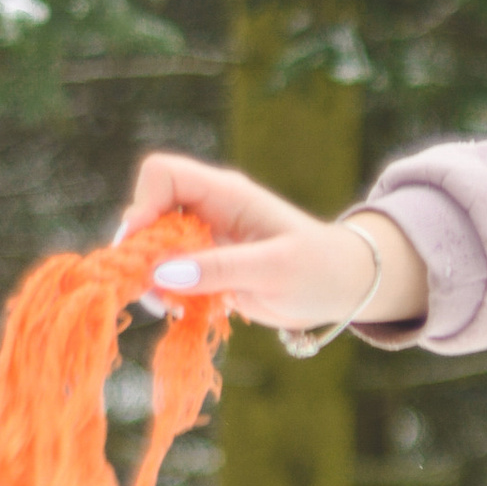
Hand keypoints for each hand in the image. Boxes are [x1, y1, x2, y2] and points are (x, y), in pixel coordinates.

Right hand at [118, 153, 428, 332]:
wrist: (345, 288)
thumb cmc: (321, 269)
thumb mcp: (273, 269)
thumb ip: (219, 268)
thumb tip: (160, 273)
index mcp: (225, 193)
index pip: (163, 174)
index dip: (143, 205)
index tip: (144, 248)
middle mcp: (209, 210)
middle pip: (149, 211)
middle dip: (141, 249)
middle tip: (151, 289)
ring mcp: (207, 239)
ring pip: (154, 247)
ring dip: (151, 276)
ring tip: (167, 306)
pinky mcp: (208, 267)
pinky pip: (170, 273)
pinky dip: (167, 292)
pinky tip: (183, 311)